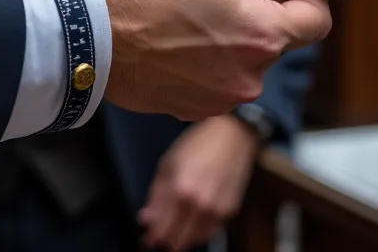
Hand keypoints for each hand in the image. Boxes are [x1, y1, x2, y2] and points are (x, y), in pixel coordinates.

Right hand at [86, 0, 329, 120]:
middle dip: (265, 0)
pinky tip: (177, 22)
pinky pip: (217, 73)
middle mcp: (248, 77)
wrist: (76, 31)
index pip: (317, 16)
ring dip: (235, 23)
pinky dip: (208, 48)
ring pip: (247, 54)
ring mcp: (217, 98)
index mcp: (261, 35)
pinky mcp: (189, 106)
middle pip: (281, 34)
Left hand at [138, 115, 260, 250]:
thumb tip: (145, 219)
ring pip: (194, 240)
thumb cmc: (198, 145)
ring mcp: (217, 211)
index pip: (162, 230)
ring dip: (181, 237)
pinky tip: (190, 221)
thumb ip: (155, 196)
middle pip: (178, 241)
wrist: (233, 136)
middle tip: (157, 234)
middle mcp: (200, 205)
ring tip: (174, 226)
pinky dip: (197, 232)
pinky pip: (209, 232)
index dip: (151, 238)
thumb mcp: (167, 165)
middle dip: (165, 240)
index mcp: (180, 191)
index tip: (146, 238)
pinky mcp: (229, 211)